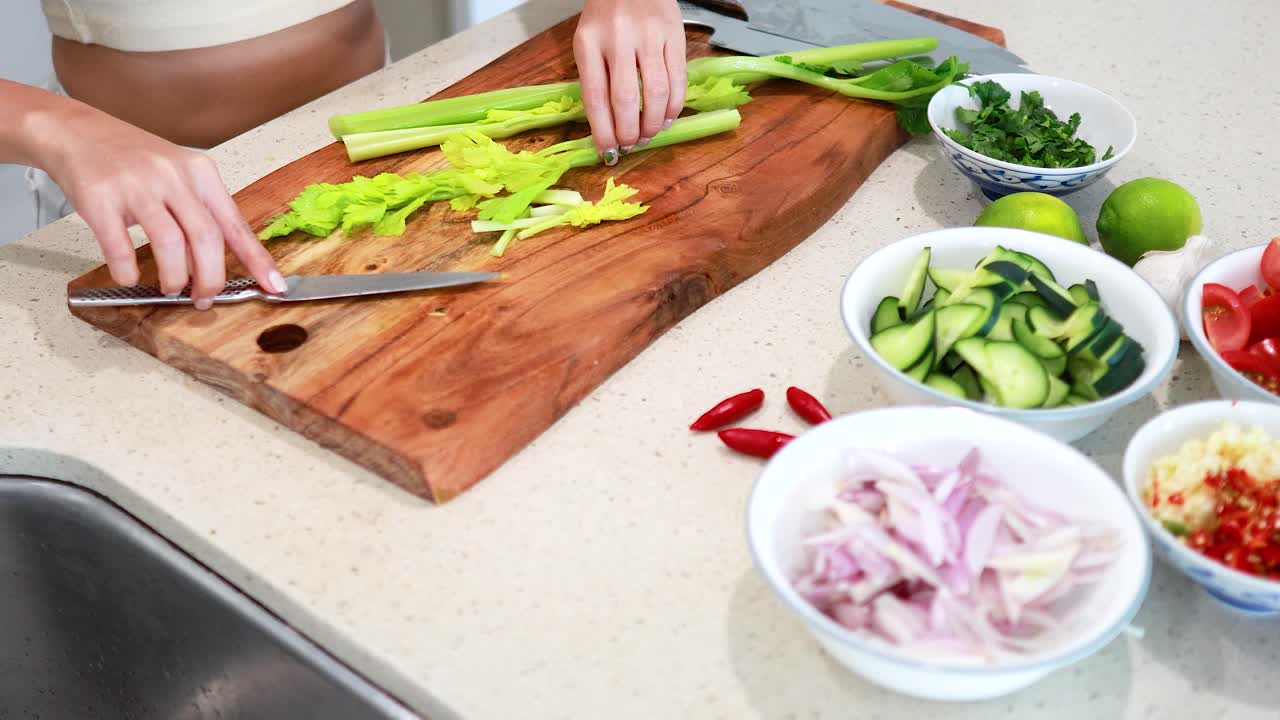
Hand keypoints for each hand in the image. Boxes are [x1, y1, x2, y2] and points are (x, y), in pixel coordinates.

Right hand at [33, 103, 285, 308]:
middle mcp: (172, 176)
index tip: (274, 287)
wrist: (75, 130)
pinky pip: (120, 246)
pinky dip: (128, 272)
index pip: (235, 224)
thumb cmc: (132, 159)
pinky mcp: (100, 198)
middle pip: (206, 238)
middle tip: (205, 298)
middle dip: (211, 278)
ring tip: (171, 289)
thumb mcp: (178, 175)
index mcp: (200, 172)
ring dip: (174, 278)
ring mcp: (136, 186)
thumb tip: (216, 264)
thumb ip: (200, 212)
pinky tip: (129, 278)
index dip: (257, 260)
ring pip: (170, 244)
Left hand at [573, 0, 687, 164]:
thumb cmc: (606, 16)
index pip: (595, 97)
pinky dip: (674, 106)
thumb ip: (594, 79)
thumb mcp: (588, 41)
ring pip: (655, 93)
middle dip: (628, 132)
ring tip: (648, 135)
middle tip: (629, 146)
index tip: (607, 152)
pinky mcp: (675, 35)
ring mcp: (649, 36)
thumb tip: (607, 129)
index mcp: (588, 42)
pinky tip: (667, 118)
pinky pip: (677, 80)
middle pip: (625, 99)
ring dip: (653, 124)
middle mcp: (618, 38)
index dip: (603, 131)